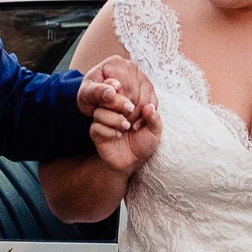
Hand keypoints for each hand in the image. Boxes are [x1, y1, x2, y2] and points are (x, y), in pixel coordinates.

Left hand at [76, 55, 147, 123]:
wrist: (95, 97)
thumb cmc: (90, 95)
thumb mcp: (86, 94)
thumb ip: (97, 91)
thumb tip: (112, 91)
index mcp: (115, 63)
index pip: (124, 87)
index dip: (120, 105)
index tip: (113, 116)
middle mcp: (131, 66)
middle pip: (135, 94)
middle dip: (127, 112)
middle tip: (119, 124)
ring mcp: (142, 76)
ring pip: (145, 101)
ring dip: (136, 116)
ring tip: (126, 125)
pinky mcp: (149, 87)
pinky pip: (152, 104)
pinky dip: (144, 117)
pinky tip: (134, 124)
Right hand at [80, 56, 160, 174]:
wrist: (134, 162)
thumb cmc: (144, 143)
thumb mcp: (154, 131)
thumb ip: (154, 118)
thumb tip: (149, 106)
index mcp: (124, 106)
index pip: (118, 92)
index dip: (120, 90)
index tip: (127, 92)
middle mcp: (111, 111)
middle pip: (106, 99)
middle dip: (117, 101)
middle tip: (130, 108)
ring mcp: (102, 122)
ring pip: (100, 112)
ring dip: (114, 118)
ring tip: (126, 126)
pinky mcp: (97, 134)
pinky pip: (97, 127)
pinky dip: (108, 130)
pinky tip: (118, 135)